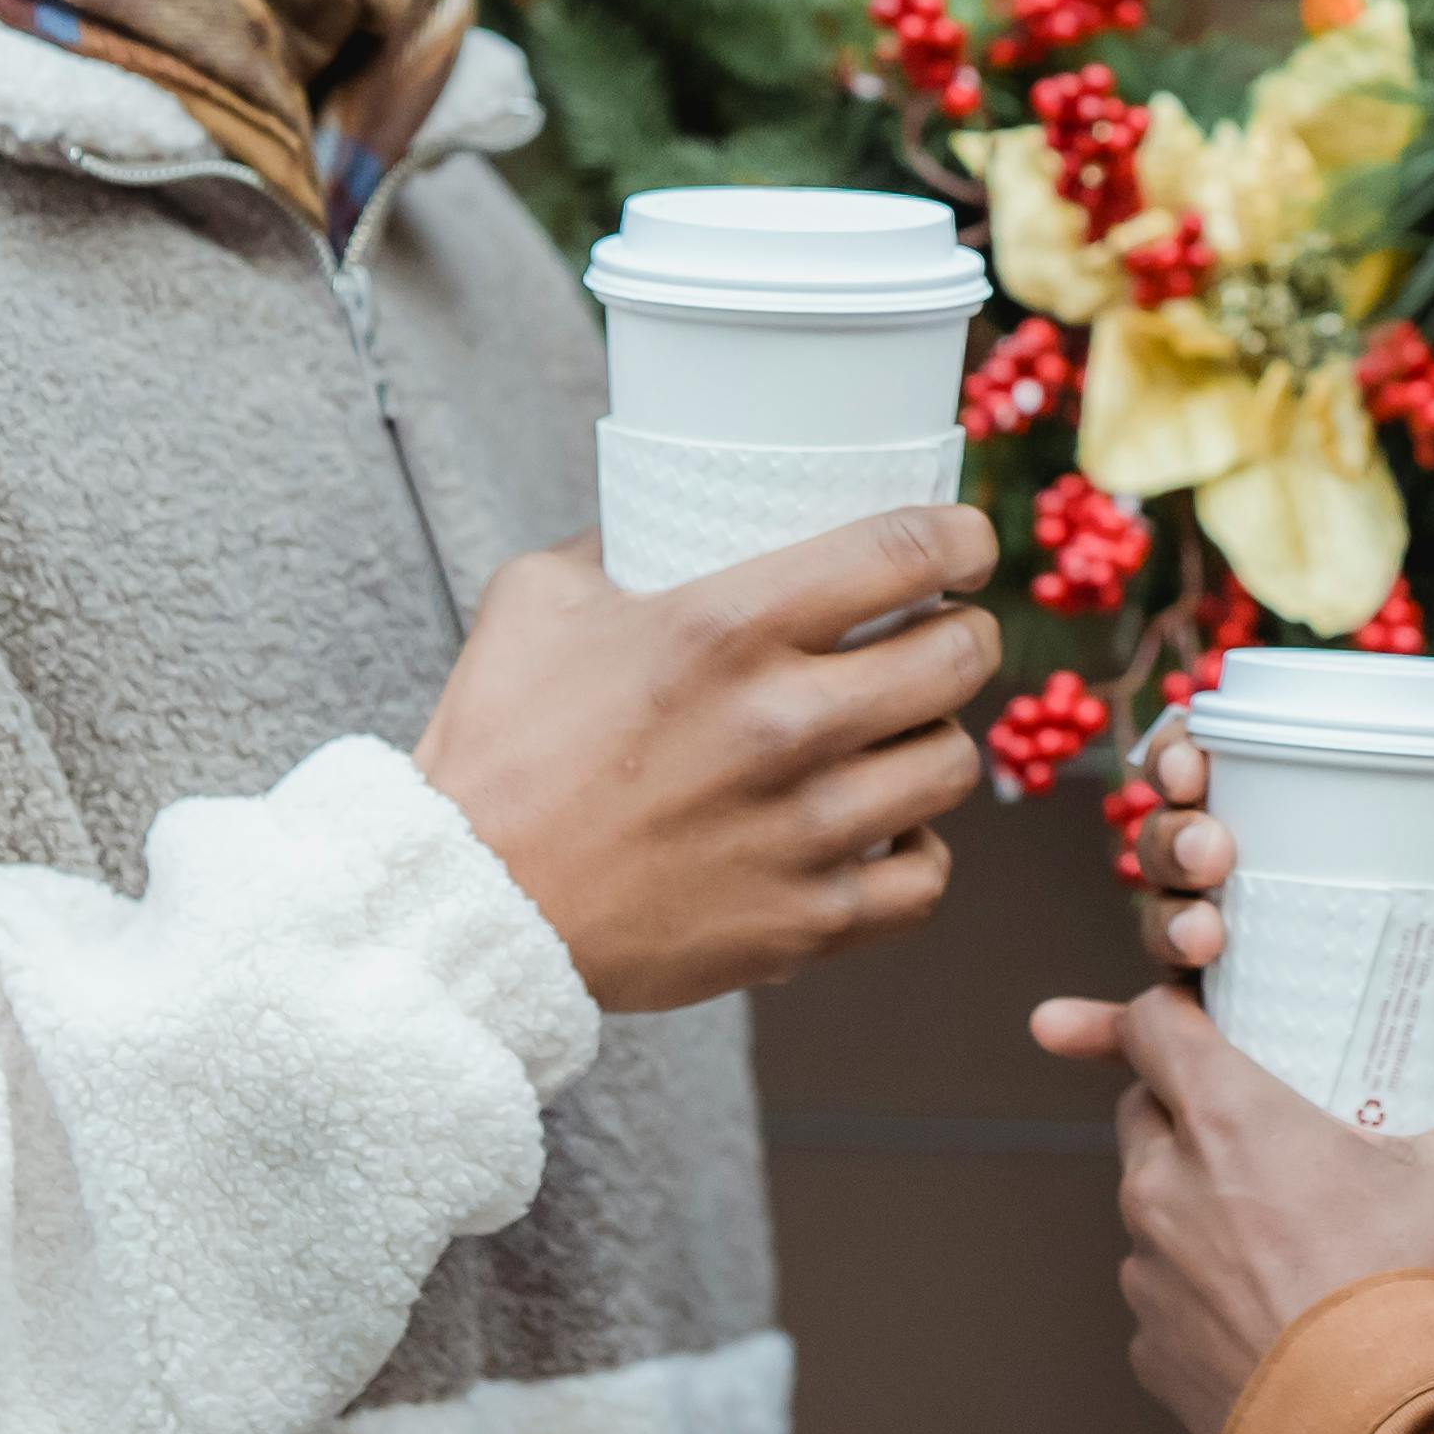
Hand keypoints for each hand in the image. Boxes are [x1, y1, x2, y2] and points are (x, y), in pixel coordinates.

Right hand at [415, 506, 1000, 1012]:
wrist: (465, 907)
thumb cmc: (496, 749)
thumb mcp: (540, 600)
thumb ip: (617, 543)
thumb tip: (673, 514)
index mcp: (728, 628)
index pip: (908, 550)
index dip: (965, 538)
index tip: (967, 546)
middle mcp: (786, 723)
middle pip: (959, 657)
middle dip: (965, 636)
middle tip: (941, 638)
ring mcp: (805, 828)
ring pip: (953, 765)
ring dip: (936, 742)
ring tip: (902, 737)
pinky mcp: (806, 920)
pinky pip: (927, 879)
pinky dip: (916, 854)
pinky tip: (886, 833)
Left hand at [1024, 982, 1433, 1433]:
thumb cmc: (1415, 1300)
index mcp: (1226, 1122)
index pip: (1152, 1026)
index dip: (1173, 1012)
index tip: (1211, 1017)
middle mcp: (1165, 1191)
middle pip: (1144, 1113)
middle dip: (1188, 1108)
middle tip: (1267, 1123)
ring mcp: (1151, 1279)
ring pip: (1152, 1210)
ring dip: (1196, 1204)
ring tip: (1281, 1225)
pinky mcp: (1155, 1355)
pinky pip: (1164, 1299)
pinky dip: (1203, 1292)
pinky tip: (1272, 1310)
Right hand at [1126, 727, 1433, 1052]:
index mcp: (1340, 844)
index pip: (1241, 771)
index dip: (1192, 749)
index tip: (1196, 755)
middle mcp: (1282, 900)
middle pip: (1186, 843)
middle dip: (1174, 835)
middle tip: (1214, 856)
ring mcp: (1256, 982)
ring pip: (1165, 925)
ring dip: (1162, 918)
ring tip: (1207, 942)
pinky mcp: (1239, 1067)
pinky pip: (1148, 1045)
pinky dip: (1099, 1031)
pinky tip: (1061, 1028)